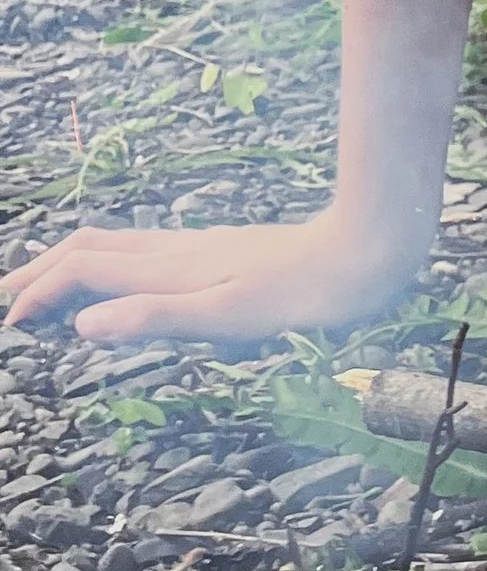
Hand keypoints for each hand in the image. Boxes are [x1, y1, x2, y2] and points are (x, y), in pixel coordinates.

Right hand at [1, 212, 420, 346]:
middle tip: (6, 298)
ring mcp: (199, 248)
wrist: (366, 253)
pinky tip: (125, 278)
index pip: (83, 271)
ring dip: (71, 262)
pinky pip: (144, 250)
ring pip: (115, 244)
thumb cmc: (305, 293)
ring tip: (46, 285)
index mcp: (169, 269)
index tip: (12, 326)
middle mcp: (176, 252)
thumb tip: (83, 324)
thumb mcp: (229, 316)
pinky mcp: (222, 252)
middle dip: (40, 270)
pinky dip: (110, 262)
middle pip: (89, 248)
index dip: (40, 294)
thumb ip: (155, 317)